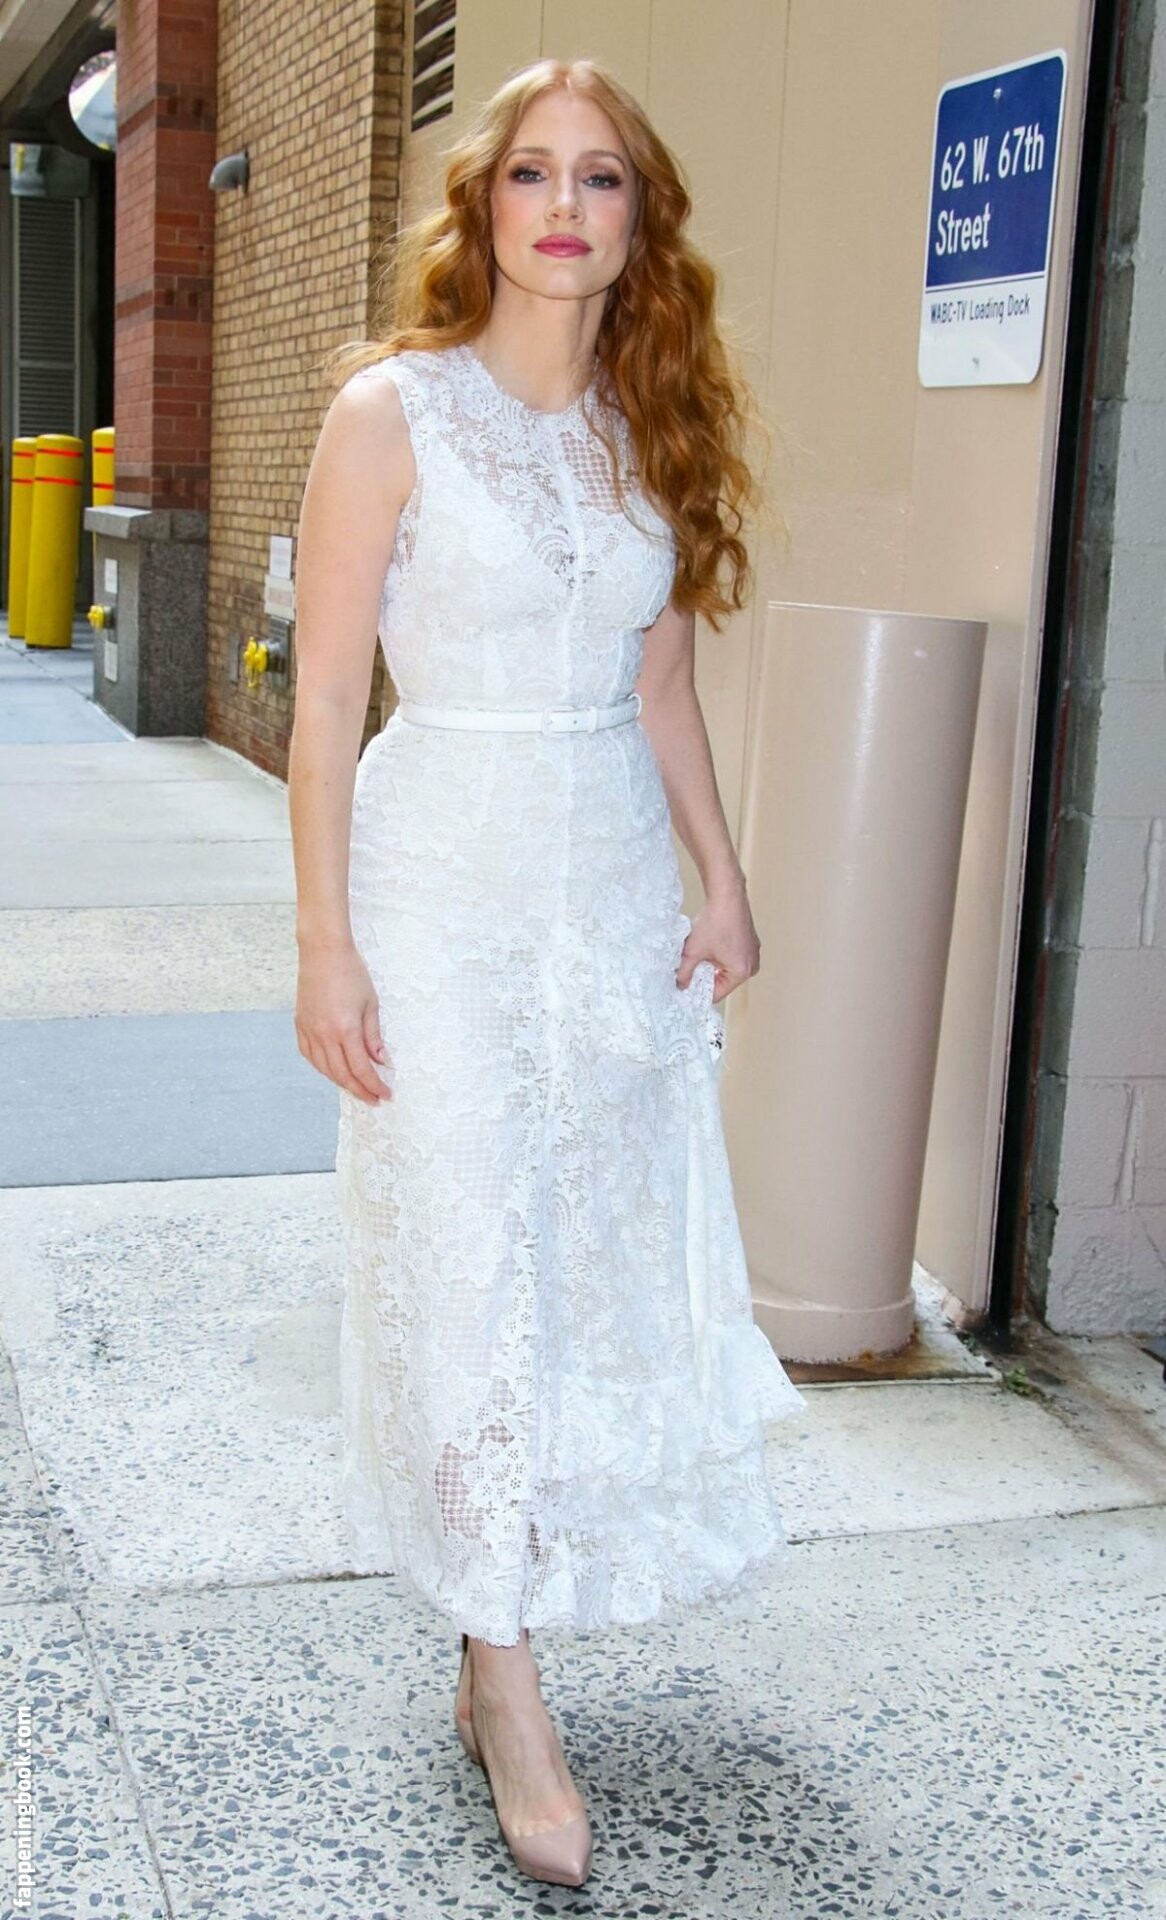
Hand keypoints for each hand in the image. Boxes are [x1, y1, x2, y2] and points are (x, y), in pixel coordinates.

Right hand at [295, 938, 392, 1104]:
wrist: (323, 952)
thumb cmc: (351, 972)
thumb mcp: (371, 1004)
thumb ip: (373, 1036)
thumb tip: (381, 1061)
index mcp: (345, 1029)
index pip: (361, 1069)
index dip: (374, 1086)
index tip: (385, 1095)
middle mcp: (324, 1035)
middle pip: (342, 1075)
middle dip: (360, 1091)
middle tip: (374, 1099)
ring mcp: (309, 1031)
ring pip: (324, 1069)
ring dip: (341, 1083)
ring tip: (357, 1088)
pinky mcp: (300, 1025)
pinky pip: (310, 1056)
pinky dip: (322, 1068)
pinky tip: (333, 1071)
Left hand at [675, 876, 759, 1005]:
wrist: (726, 895)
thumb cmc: (716, 920)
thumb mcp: (693, 951)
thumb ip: (684, 972)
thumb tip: (681, 984)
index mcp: (741, 972)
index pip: (718, 993)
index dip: (699, 991)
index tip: (687, 988)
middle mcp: (751, 965)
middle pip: (723, 981)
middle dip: (706, 976)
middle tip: (689, 969)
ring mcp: (752, 953)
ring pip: (727, 968)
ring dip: (712, 965)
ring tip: (699, 953)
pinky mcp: (750, 942)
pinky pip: (733, 957)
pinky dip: (720, 955)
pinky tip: (709, 944)